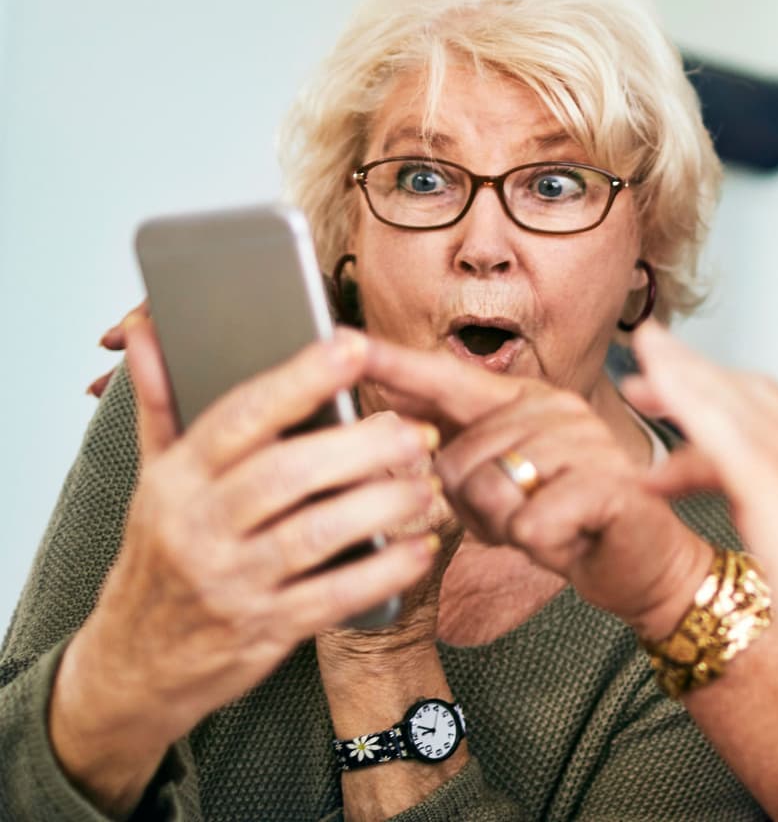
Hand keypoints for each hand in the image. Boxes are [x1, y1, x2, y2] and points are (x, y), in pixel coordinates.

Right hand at [52, 314, 439, 809]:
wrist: (132, 664)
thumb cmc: (160, 560)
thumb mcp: (154, 482)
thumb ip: (163, 405)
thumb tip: (148, 331)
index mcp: (177, 481)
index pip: (239, 417)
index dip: (299, 379)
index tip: (352, 346)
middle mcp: (199, 528)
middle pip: (287, 473)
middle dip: (361, 446)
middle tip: (417, 431)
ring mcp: (231, 582)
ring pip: (316, 533)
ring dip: (382, 505)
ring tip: (427, 487)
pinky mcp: (263, 630)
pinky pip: (333, 596)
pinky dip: (383, 571)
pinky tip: (419, 548)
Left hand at [359, 339, 711, 638]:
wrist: (642, 563)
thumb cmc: (568, 519)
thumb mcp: (503, 483)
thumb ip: (459, 451)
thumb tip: (398, 420)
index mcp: (526, 401)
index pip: (449, 378)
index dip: (395, 364)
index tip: (343, 342)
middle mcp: (556, 409)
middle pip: (456, 458)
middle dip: (470, 506)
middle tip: (516, 515)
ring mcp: (587, 444)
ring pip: (491, 489)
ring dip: (506, 526)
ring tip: (543, 524)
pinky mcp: (610, 485)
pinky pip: (531, 519)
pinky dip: (539, 542)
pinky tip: (566, 537)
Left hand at [620, 323, 777, 744]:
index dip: (730, 407)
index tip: (686, 402)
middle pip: (762, 402)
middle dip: (701, 380)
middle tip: (646, 366)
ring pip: (742, 408)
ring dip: (687, 380)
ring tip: (637, 375)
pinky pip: (731, 435)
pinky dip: (692, 401)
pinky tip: (657, 390)